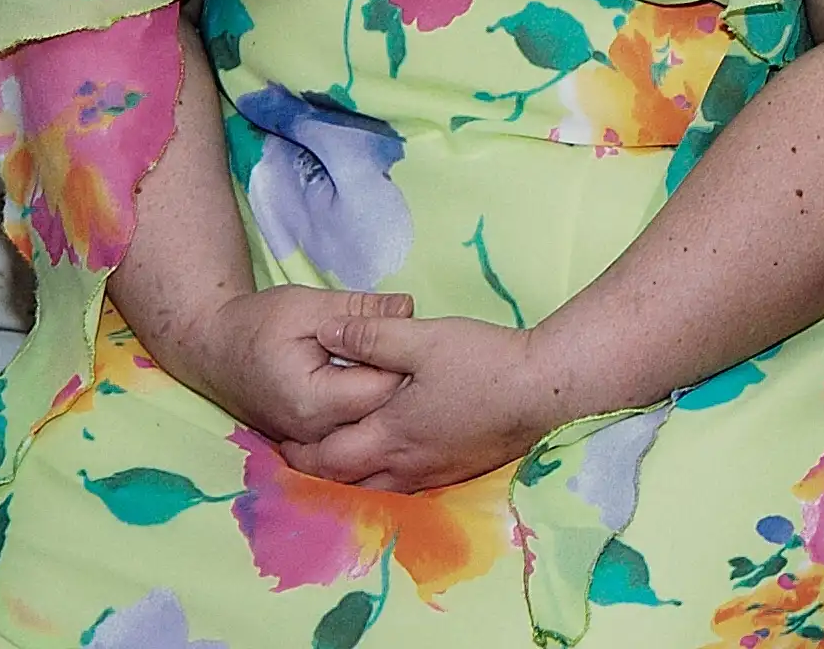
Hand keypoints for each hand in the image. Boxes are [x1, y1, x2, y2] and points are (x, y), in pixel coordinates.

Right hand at [147, 286, 413, 447]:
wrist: (214, 350)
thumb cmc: (258, 323)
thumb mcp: (310, 305)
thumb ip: (360, 310)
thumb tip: (408, 307)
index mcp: (314, 401)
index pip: (383, 390)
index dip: (407, 362)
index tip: (415, 336)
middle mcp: (314, 434)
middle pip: (383, 417)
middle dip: (404, 386)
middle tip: (412, 351)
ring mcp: (312, 445)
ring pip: (371, 429)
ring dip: (389, 401)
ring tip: (392, 365)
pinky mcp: (313, 444)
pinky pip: (354, 433)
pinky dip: (370, 411)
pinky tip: (374, 381)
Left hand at [277, 310, 562, 491]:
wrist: (545, 392)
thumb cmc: (484, 362)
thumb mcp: (423, 338)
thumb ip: (371, 336)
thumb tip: (326, 332)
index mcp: (390, 433)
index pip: (327, 456)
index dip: (297, 449)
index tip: (277, 434)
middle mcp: (406, 464)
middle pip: (346, 482)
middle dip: (316, 468)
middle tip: (297, 448)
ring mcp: (433, 473)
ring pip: (374, 490)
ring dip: (348, 477)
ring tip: (336, 455)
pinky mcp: (456, 472)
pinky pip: (403, 486)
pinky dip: (380, 477)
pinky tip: (386, 457)